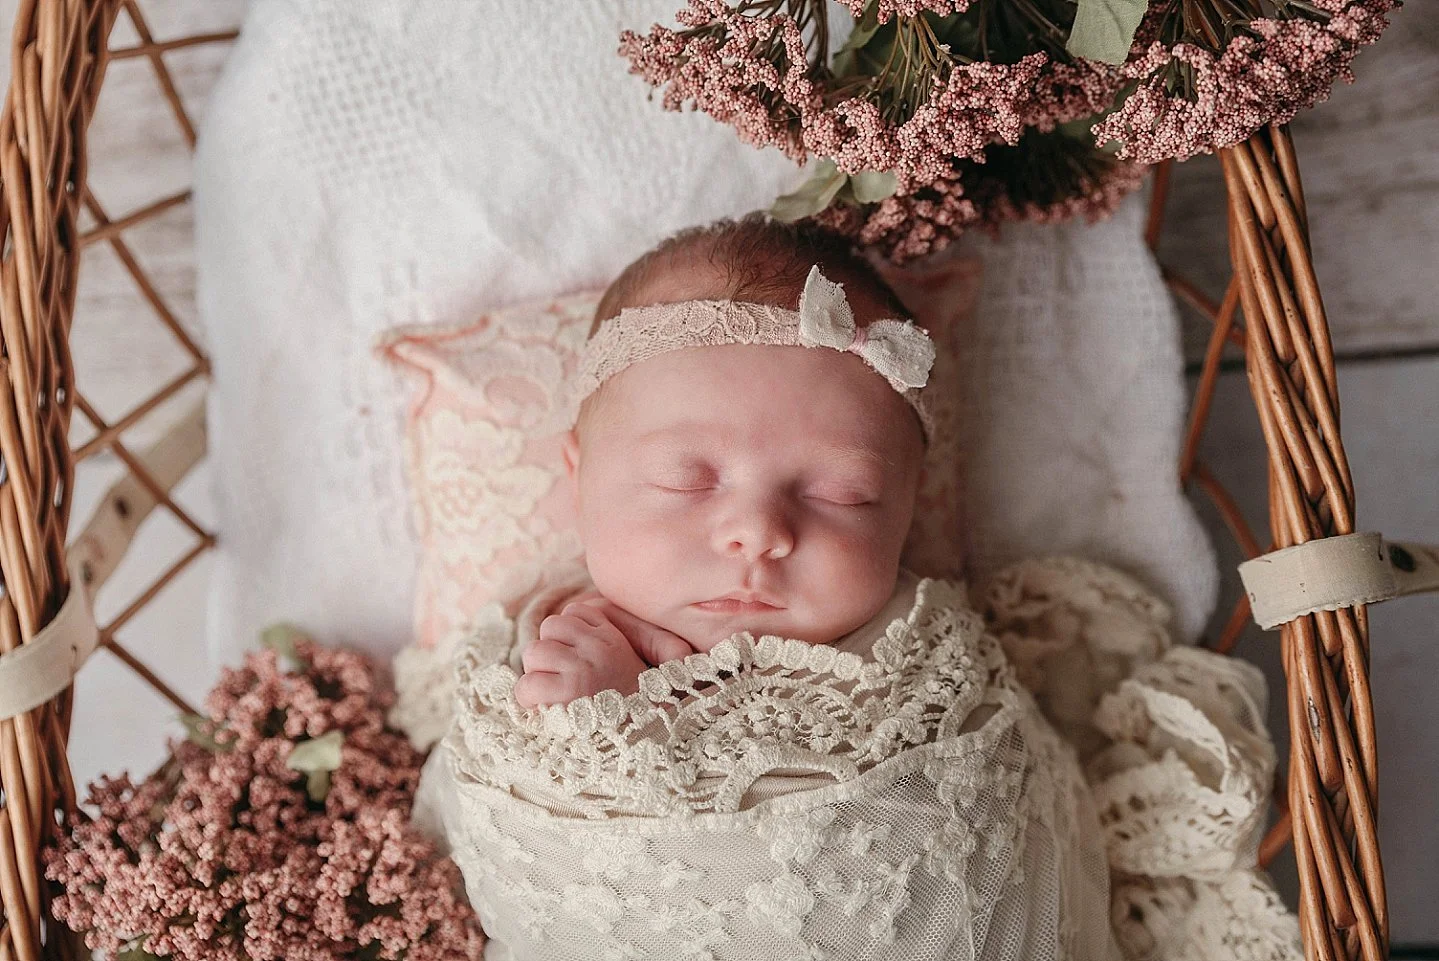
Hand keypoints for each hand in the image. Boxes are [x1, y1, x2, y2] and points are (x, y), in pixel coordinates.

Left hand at [513, 598, 692, 708]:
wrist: (646, 741)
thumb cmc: (633, 707)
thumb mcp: (634, 663)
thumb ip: (613, 643)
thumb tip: (591, 633)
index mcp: (613, 638)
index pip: (573, 612)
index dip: (568, 634)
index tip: (576, 657)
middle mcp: (597, 648)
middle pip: (549, 626)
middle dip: (550, 652)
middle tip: (563, 678)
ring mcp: (580, 669)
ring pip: (533, 651)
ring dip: (537, 674)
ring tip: (555, 693)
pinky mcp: (565, 694)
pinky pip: (526, 685)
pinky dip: (529, 699)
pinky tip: (546, 708)